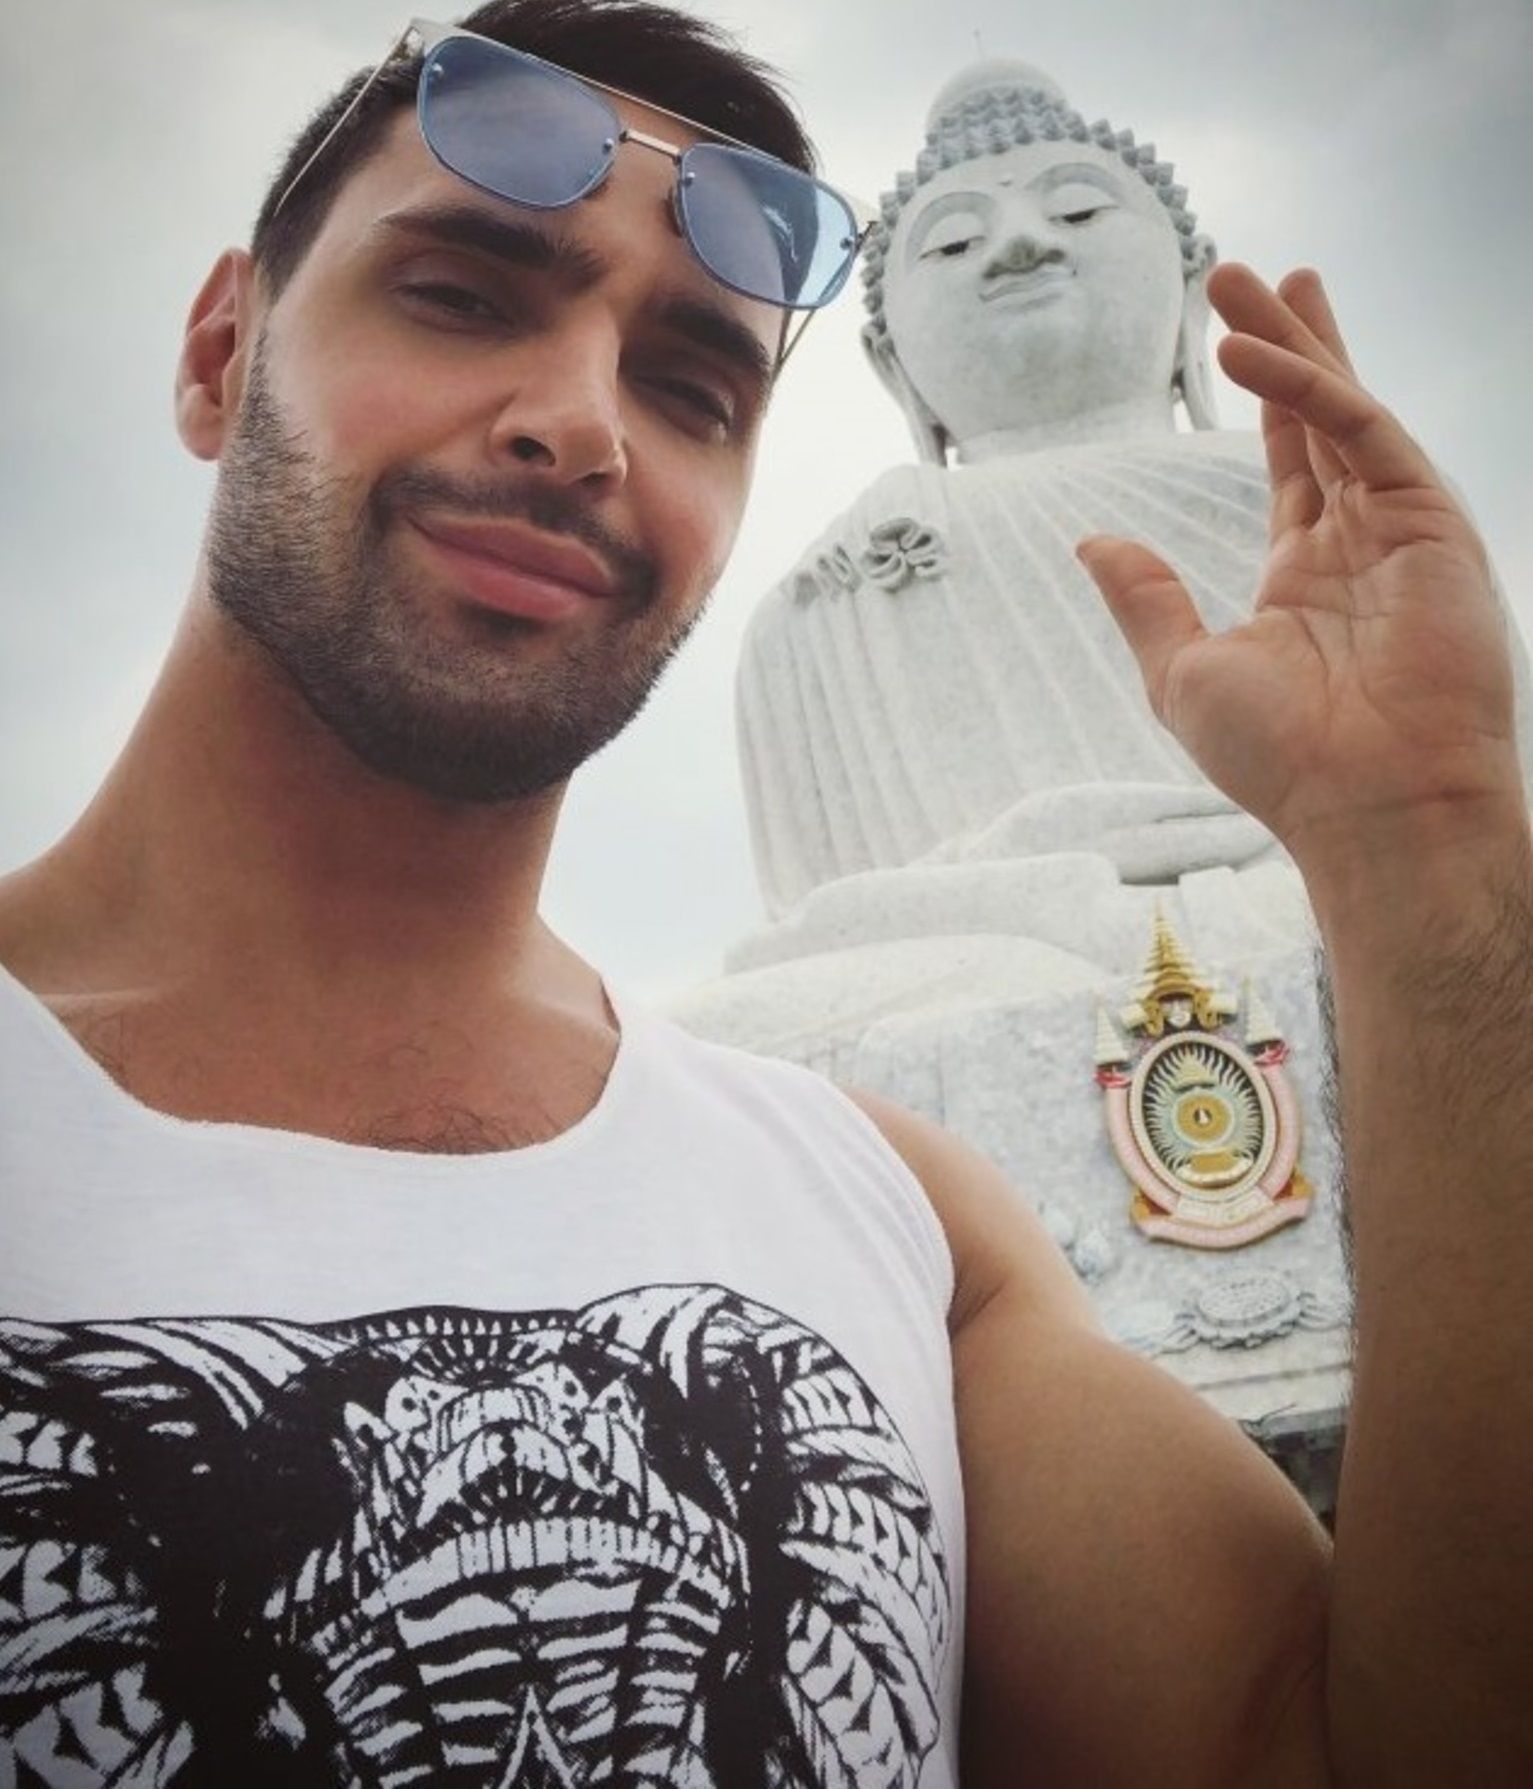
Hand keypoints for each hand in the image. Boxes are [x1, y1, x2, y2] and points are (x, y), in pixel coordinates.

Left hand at [1078, 264, 1524, 871]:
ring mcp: (1399, 528)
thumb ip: (1144, 598)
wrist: (1366, 806)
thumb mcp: (1184, 670)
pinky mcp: (1429, 522)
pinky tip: (1250, 354)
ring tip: (1244, 279)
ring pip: (1344, 406)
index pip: (1291, 463)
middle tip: (1244, 274)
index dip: (1270, 397)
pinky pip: (1362, 433)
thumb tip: (1091, 541)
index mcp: (1306, 576)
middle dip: (1287, 341)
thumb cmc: (1282, 759)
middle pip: (1321, 415)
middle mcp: (1357, 541)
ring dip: (1295, 340)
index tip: (1240, 341)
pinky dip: (1309, 388)